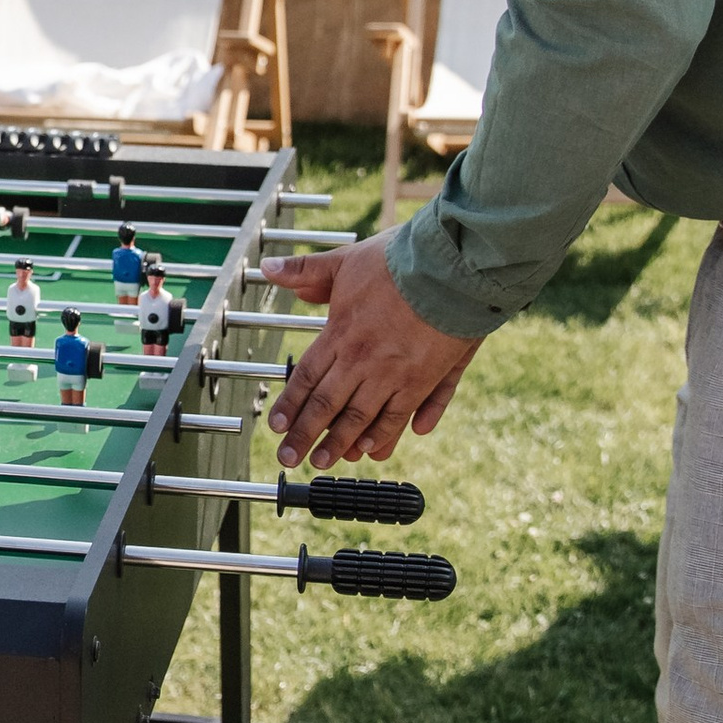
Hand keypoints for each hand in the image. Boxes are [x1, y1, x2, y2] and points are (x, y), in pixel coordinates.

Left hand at [261, 237, 479, 465]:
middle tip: (290, 458)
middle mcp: (363, 359)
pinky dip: (388, 434)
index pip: (307, 377)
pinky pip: (403, 414)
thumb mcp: (346, 260)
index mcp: (341, 333)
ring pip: (362, 418)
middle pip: (328, 405)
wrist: (451, 266)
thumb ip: (307, 270)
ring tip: (325, 463)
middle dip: (306, 435)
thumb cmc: (401, 259)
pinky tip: (376, 449)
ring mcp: (395, 373)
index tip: (276, 427)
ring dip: (341, 443)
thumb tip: (270, 267)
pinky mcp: (425, 379)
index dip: (290, 405)